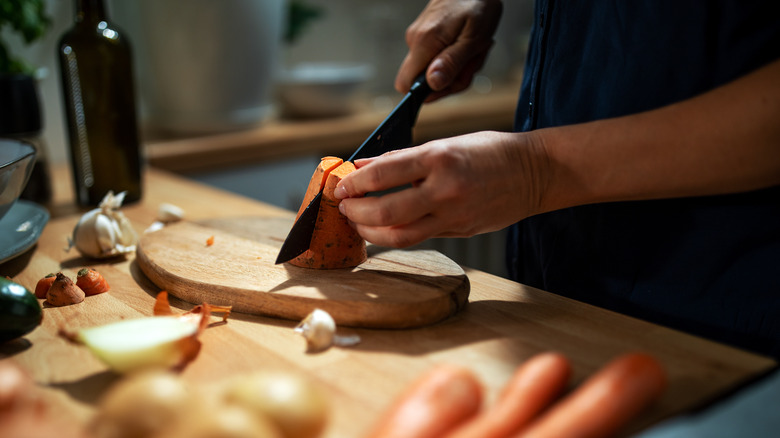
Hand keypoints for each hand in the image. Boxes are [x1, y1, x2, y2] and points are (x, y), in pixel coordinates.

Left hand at [334, 131, 547, 247]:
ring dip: (371, 231)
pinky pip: (419, 237)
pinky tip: (383, 228)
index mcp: (439, 158)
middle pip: (386, 210)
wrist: (535, 172)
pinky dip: (395, 234)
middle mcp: (444, 189)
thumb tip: (365, 166)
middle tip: (344, 207)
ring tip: (358, 223)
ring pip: (400, 234)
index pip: (384, 173)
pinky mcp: (460, 231)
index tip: (342, 185)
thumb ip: (403, 158)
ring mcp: (453, 214)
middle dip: (357, 211)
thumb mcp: (446, 142)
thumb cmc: (491, 151)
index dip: (355, 183)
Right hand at [395, 0, 502, 100]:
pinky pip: (438, 57)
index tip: (452, 81)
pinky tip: (468, 42)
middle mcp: (415, 41)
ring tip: (474, 47)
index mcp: (424, 44)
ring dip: (460, 66)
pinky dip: (457, 55)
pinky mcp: (426, 35)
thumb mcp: (473, 38)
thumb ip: (452, 63)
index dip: (428, 93)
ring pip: (436, 70)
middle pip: (426, 81)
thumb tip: (432, 84)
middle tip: (473, 59)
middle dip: (454, 77)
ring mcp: (419, 38)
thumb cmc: (477, 4)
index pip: (406, 85)